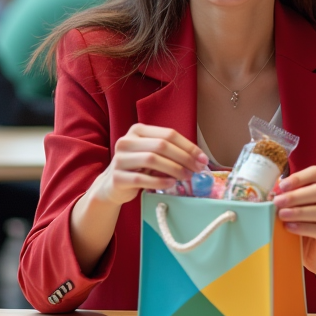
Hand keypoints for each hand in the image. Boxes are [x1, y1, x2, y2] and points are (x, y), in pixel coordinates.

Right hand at [89, 123, 207, 206]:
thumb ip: (171, 151)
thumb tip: (200, 159)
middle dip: (184, 157)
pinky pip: (142, 178)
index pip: (168, 134)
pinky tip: (171, 183)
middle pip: (161, 145)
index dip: (188, 146)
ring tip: (186, 177)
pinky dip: (160, 181)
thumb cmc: (138, 168)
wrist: (112, 185)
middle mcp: (126, 141)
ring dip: (174, 169)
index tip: (203, 159)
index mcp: (138, 130)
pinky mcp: (117, 177)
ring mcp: (119, 158)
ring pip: (152, 160)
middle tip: (197, 169)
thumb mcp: (152, 154)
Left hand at [273, 166, 315, 279]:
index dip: (299, 177)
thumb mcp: (292, 208)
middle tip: (277, 202)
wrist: (315, 252)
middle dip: (296, 196)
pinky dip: (304, 227)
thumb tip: (270, 193)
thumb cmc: (301, 224)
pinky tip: (290, 228)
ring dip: (299, 212)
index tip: (282, 186)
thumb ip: (285, 198)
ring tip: (282, 215)